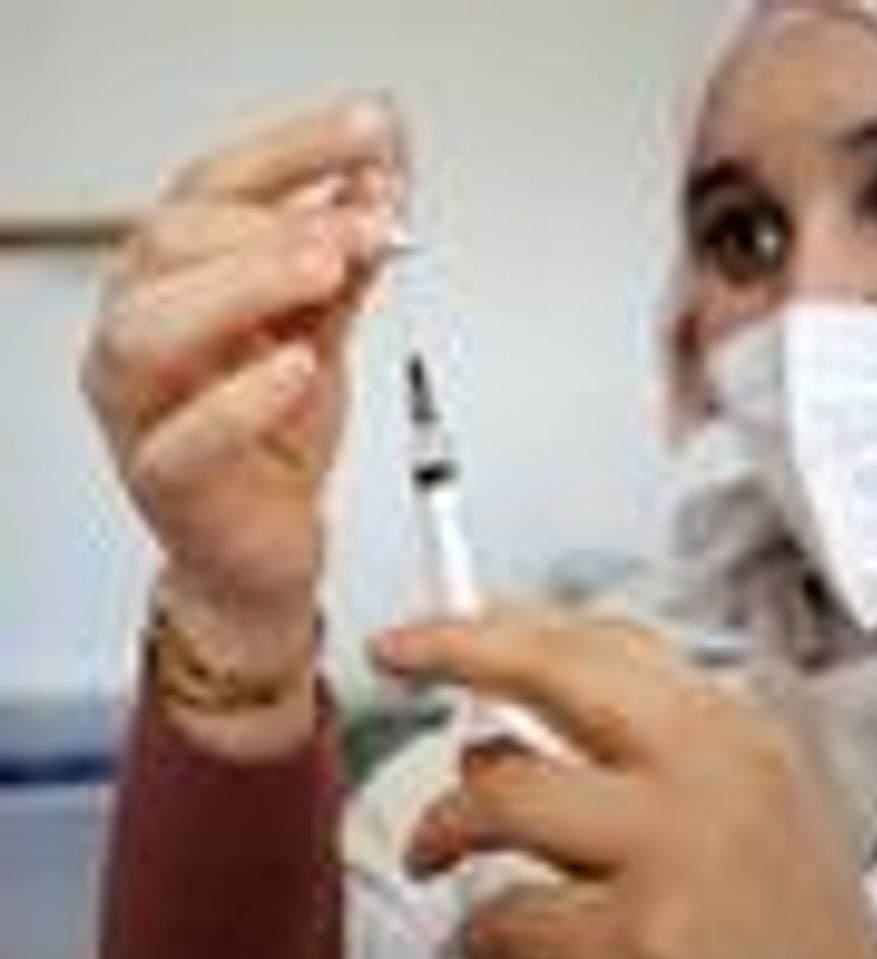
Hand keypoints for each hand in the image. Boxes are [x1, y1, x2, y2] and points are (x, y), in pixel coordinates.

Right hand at [83, 98, 405, 675]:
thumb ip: (341, 270)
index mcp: (179, 285)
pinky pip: (183, 440)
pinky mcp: (165, 483)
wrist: (261, 548)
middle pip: (169, 243)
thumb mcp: (319, 339)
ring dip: (244, 285)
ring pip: (148, 328)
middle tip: (360, 224)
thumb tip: (377, 188)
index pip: (215, 188)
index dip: (293, 152)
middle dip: (274, 223)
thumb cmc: (276, 445)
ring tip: (325, 269)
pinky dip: (242, 399)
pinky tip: (298, 367)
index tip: (372, 134)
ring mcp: (141, 409)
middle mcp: (145, 334)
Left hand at [373, 609, 876, 958]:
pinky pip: (503, 918)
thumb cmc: (786, 924)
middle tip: (397, 653)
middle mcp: (707, 773)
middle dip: (453, 647)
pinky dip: (483, 936)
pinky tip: (507, 948)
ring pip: (498, 796)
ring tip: (440, 851)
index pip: (602, 639)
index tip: (442, 625)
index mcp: (731, 730)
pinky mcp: (639, 947)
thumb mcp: (742, 793)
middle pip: (551, 669)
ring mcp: (674, 853)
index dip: (504, 623)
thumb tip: (527, 697)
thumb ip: (646, 735)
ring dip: (446, 828)